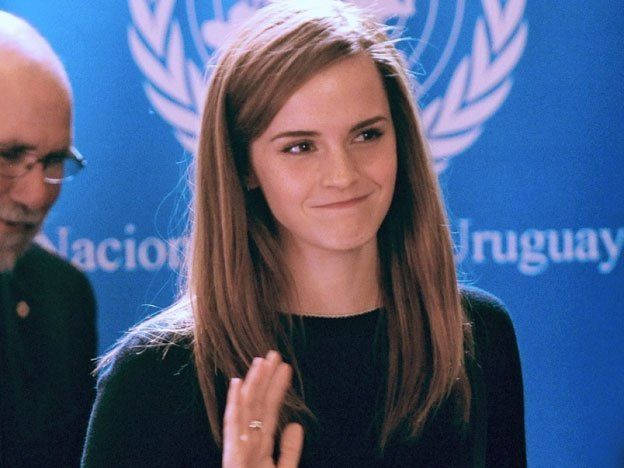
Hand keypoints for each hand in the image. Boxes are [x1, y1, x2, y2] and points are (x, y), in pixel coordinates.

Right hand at [222, 351, 303, 467]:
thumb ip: (290, 450)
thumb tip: (296, 425)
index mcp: (260, 445)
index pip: (269, 410)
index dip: (277, 388)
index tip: (285, 368)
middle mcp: (248, 442)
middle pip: (257, 404)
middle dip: (265, 378)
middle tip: (274, 354)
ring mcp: (239, 447)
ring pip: (246, 408)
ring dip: (253, 383)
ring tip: (260, 361)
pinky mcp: (232, 456)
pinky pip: (232, 426)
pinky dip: (234, 403)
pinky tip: (237, 383)